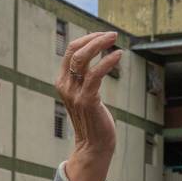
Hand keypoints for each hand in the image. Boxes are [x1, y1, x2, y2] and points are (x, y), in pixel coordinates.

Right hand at [56, 31, 121, 180]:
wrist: (94, 146)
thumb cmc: (93, 119)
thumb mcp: (85, 94)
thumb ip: (85, 77)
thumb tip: (96, 56)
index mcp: (63, 81)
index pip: (70, 50)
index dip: (87, 38)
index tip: (104, 35)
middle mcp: (65, 86)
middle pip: (75, 50)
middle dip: (94, 38)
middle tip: (113, 34)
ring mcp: (75, 93)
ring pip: (83, 59)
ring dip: (100, 45)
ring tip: (115, 39)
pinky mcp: (87, 100)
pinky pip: (96, 74)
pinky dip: (108, 61)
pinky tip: (118, 56)